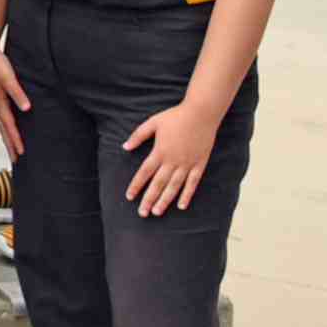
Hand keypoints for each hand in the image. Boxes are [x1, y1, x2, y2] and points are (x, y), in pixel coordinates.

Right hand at [0, 41, 28, 158]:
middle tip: (16, 160)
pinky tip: (9, 126)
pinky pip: (1, 117)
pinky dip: (5, 126)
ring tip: (12, 148)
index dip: (15, 140)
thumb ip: (18, 93)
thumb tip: (26, 109)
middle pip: (3, 130)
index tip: (21, 154)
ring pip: (1, 125)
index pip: (9, 127)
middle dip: (9, 145)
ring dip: (6, 137)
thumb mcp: (9, 78)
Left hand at [123, 99, 224, 216]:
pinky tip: (181, 206)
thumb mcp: (153, 123)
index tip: (129, 197)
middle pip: (158, 184)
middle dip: (149, 199)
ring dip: (165, 200)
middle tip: (142, 213)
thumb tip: (125, 147)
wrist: (201, 113)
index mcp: (160, 151)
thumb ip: (138, 135)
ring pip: (174, 186)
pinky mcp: (199, 164)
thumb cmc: (175, 116)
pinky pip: (193, 183)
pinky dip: (187, 195)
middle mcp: (173, 161)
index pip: (144, 172)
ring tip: (157, 212)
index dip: (136, 185)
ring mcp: (187, 164)